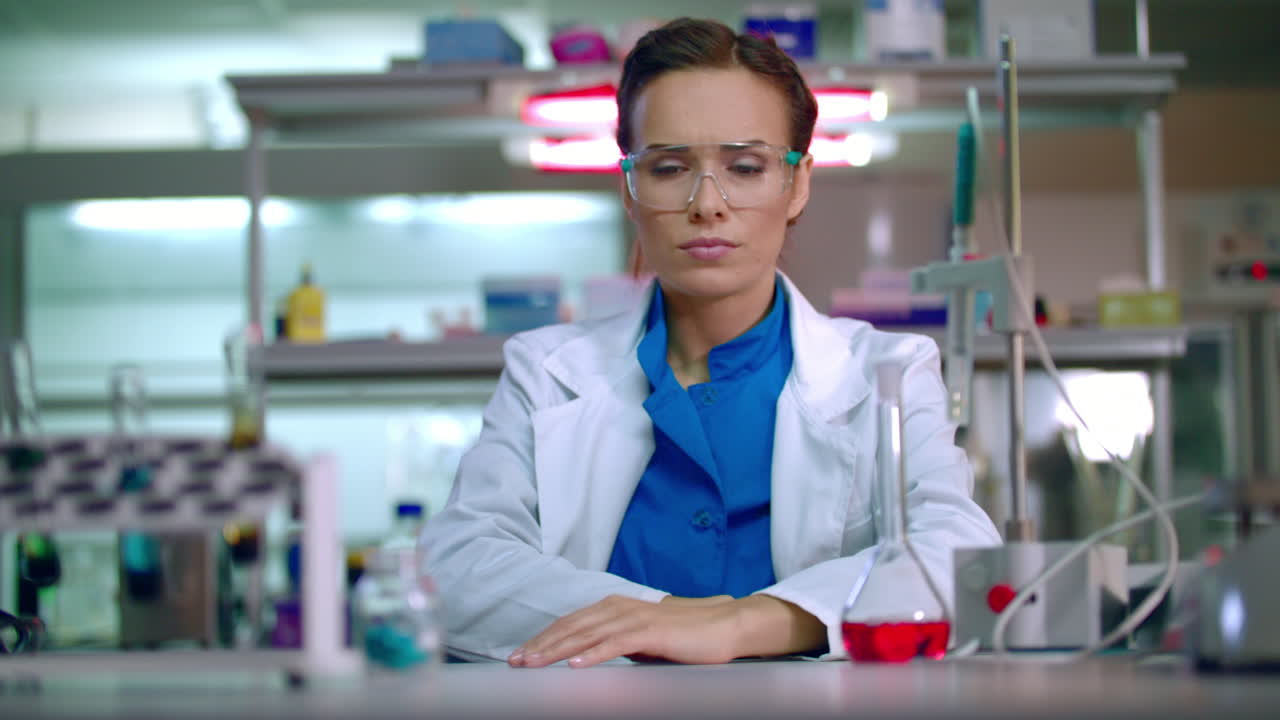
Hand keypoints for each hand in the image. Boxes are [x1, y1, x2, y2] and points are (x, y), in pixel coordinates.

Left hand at [507, 594, 742, 668]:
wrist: (722, 626)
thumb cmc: (682, 637)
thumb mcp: (641, 641)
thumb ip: (615, 644)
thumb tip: (589, 660)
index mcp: (614, 608)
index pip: (570, 623)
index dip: (543, 639)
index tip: (521, 656)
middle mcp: (619, 608)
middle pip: (571, 627)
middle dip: (540, 645)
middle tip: (516, 662)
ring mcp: (634, 618)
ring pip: (586, 634)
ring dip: (557, 650)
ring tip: (534, 664)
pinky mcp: (650, 632)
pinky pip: (615, 643)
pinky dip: (592, 654)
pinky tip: (574, 665)